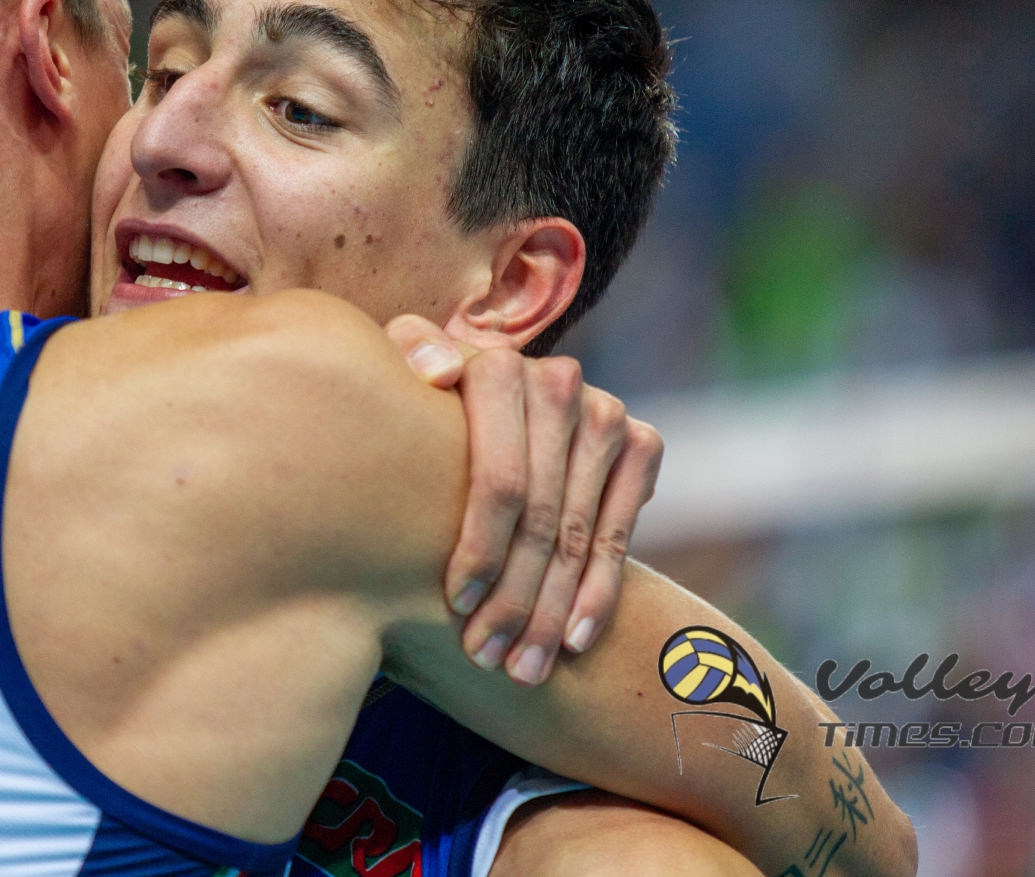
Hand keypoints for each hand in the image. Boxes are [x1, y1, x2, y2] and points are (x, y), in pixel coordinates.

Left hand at [386, 315, 662, 685]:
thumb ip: (401, 366)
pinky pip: (619, 534)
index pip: (500, 478)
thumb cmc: (418, 412)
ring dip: (552, 611)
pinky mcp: (641, 443)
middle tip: (488, 657)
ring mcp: (606, 413)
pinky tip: (574, 639)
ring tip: (525, 669)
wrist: (485, 404)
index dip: (480, 548)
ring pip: (578, 535)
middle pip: (541, 515)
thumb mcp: (393, 383)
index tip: (455, 605)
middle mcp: (560, 382)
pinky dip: (599, 592)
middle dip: (514, 597)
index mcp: (497, 367)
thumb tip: (438, 375)